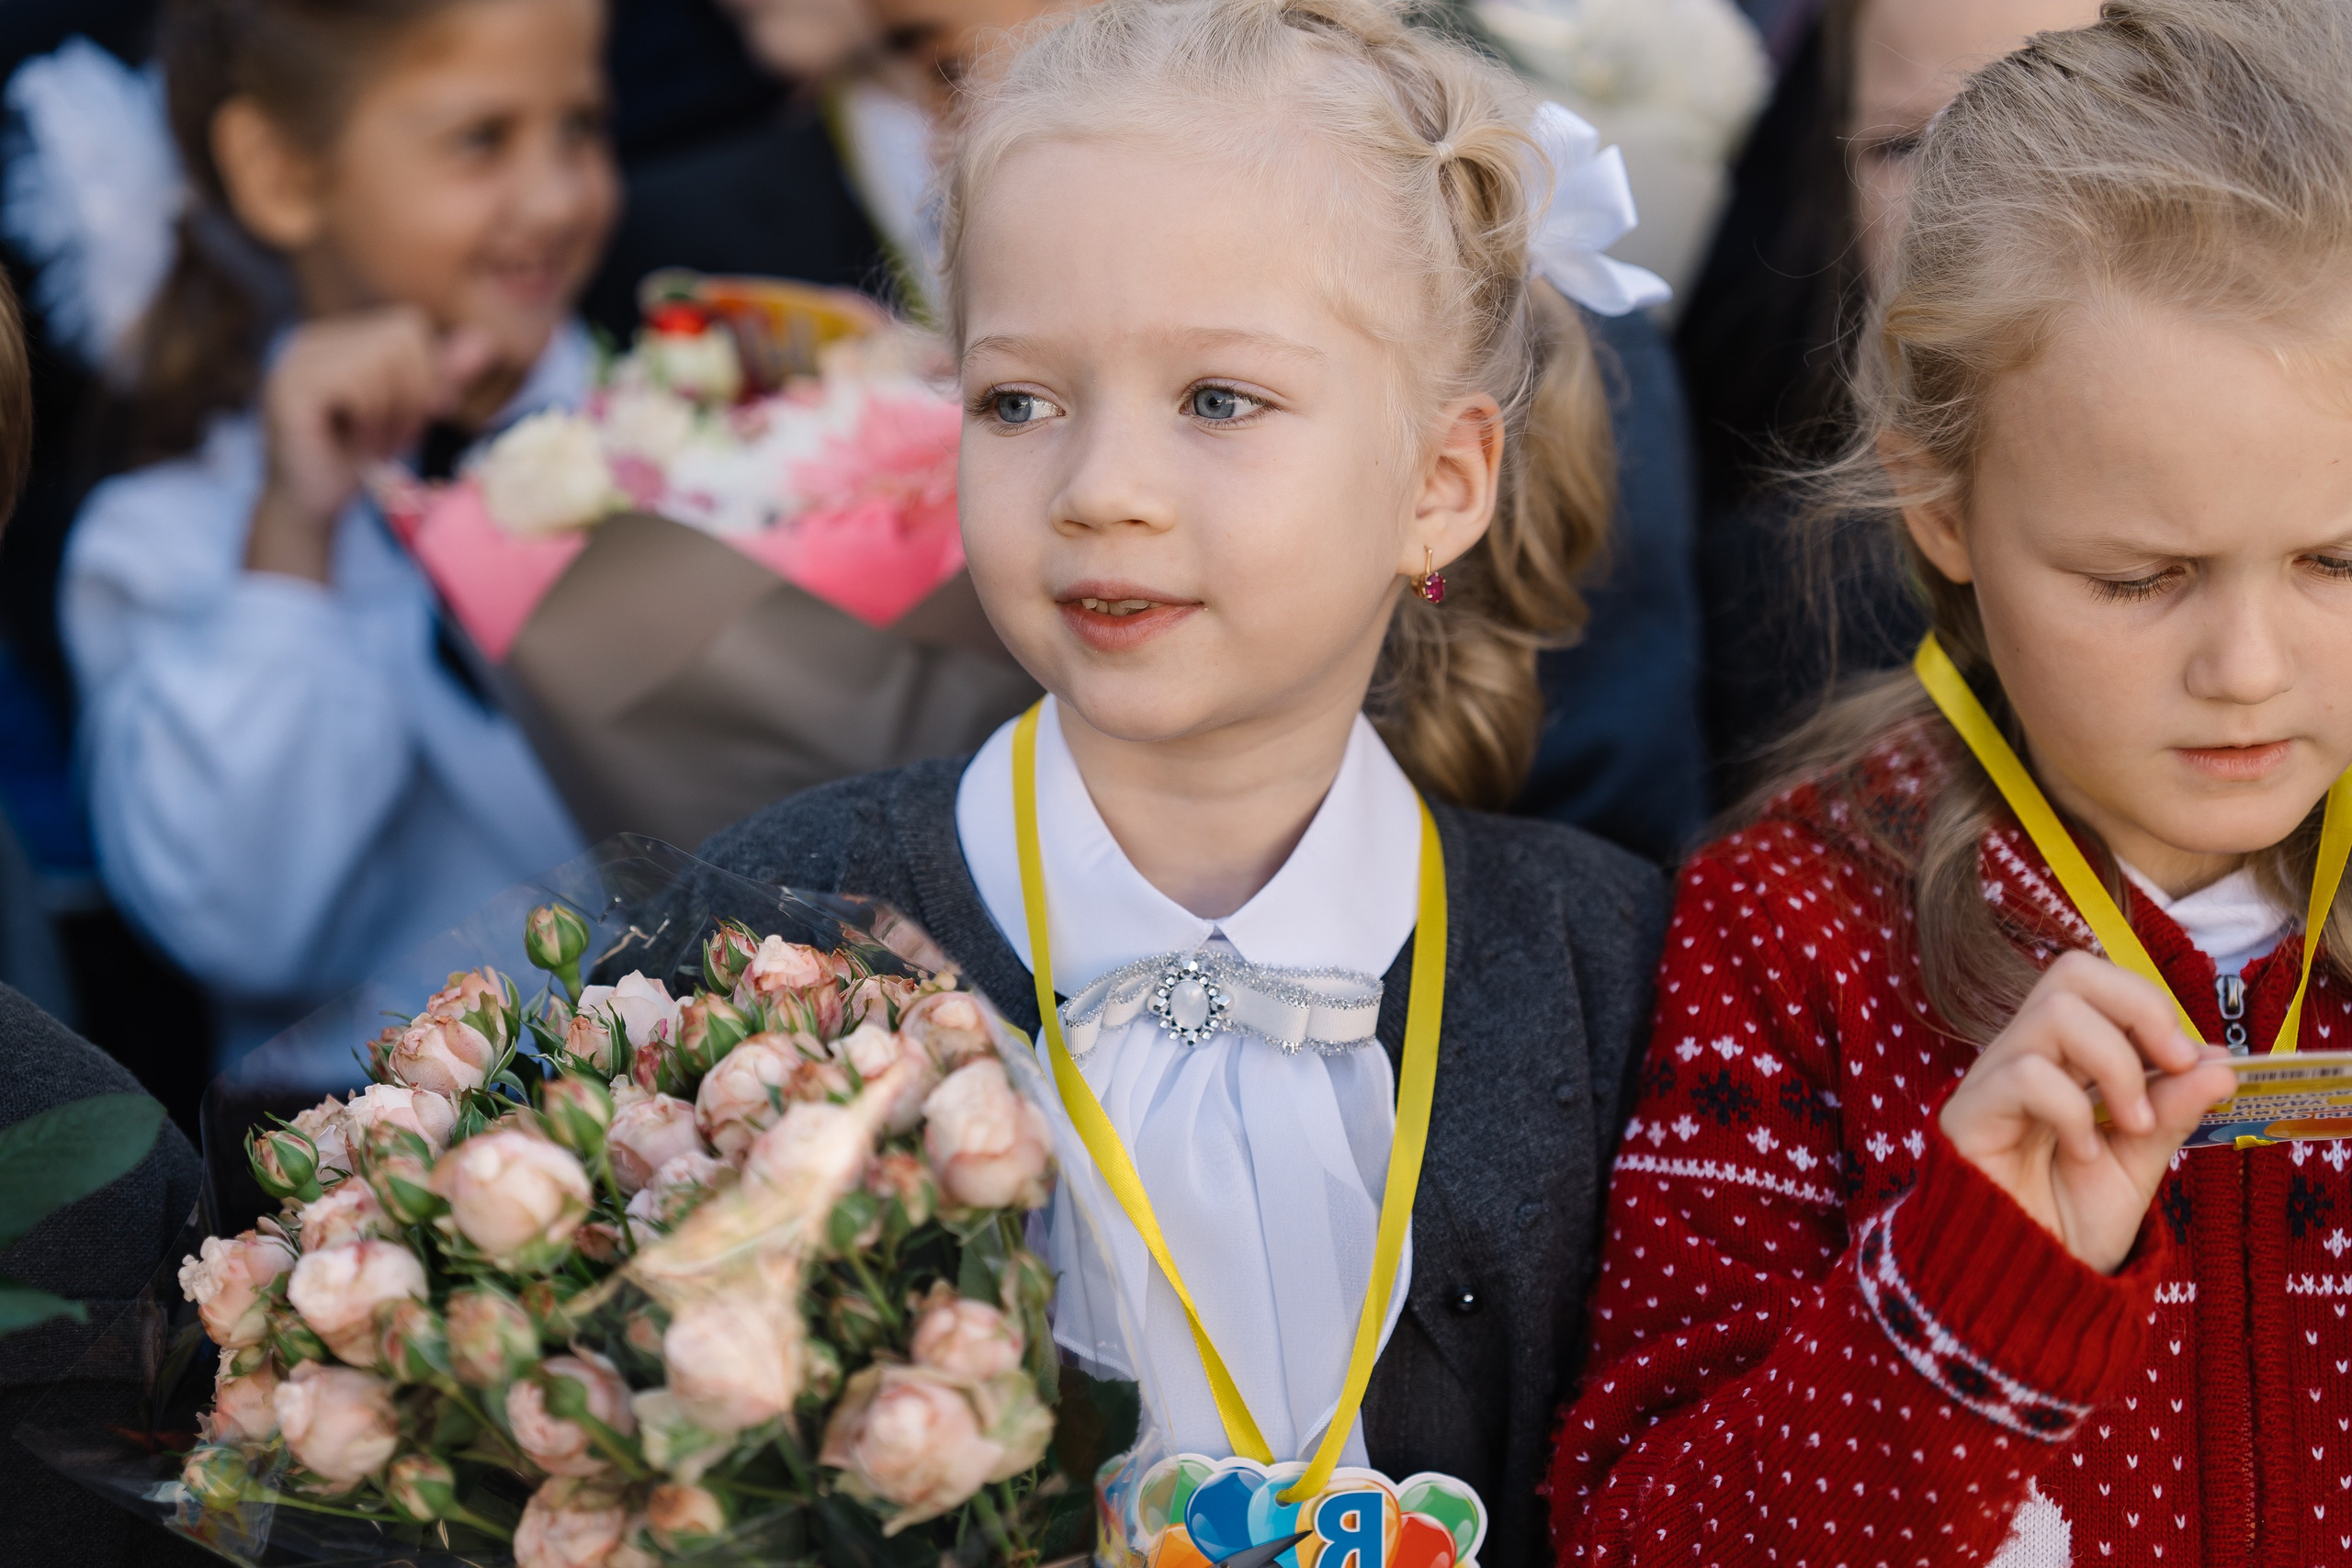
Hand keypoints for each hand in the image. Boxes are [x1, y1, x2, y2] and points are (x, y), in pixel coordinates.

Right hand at [247, 309, 496, 581]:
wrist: (313, 508)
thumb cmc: (359, 460)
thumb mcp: (412, 413)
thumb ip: (442, 376)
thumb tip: (485, 340)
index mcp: (336, 337)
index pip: (408, 326)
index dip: (427, 375)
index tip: (412, 418)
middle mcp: (309, 339)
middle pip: (401, 337)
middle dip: (413, 394)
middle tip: (391, 433)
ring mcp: (295, 361)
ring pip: (383, 358)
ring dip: (393, 411)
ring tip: (371, 439)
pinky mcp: (290, 390)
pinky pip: (358, 385)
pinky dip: (371, 419)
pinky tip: (353, 442)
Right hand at [1938, 950, 2237, 1273]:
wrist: (2024, 1286)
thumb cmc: (2069, 1223)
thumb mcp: (2138, 1164)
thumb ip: (2170, 1113)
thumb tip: (2220, 1066)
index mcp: (2063, 1060)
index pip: (2096, 983)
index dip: (2148, 1003)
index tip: (2191, 1060)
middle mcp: (2025, 1056)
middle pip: (2070, 972)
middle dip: (2137, 1008)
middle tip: (2169, 1066)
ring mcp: (1992, 1081)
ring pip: (2052, 1013)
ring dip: (2112, 1064)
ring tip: (2128, 1123)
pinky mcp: (1967, 1113)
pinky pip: (2023, 1075)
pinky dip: (2071, 1110)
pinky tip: (2080, 1153)